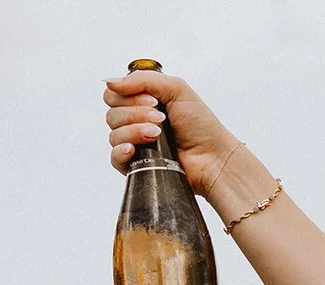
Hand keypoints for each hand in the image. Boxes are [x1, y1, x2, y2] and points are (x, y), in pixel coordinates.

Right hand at [104, 68, 235, 193]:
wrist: (214, 157)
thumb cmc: (201, 125)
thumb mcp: (176, 89)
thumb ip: (143, 79)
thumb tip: (110, 82)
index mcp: (142, 103)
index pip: (114, 95)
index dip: (128, 96)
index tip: (154, 101)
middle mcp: (136, 122)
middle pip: (112, 114)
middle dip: (136, 114)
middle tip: (161, 119)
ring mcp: (135, 144)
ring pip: (113, 134)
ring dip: (135, 131)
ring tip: (158, 134)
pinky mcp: (137, 165)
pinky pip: (115, 158)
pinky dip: (121, 151)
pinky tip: (134, 149)